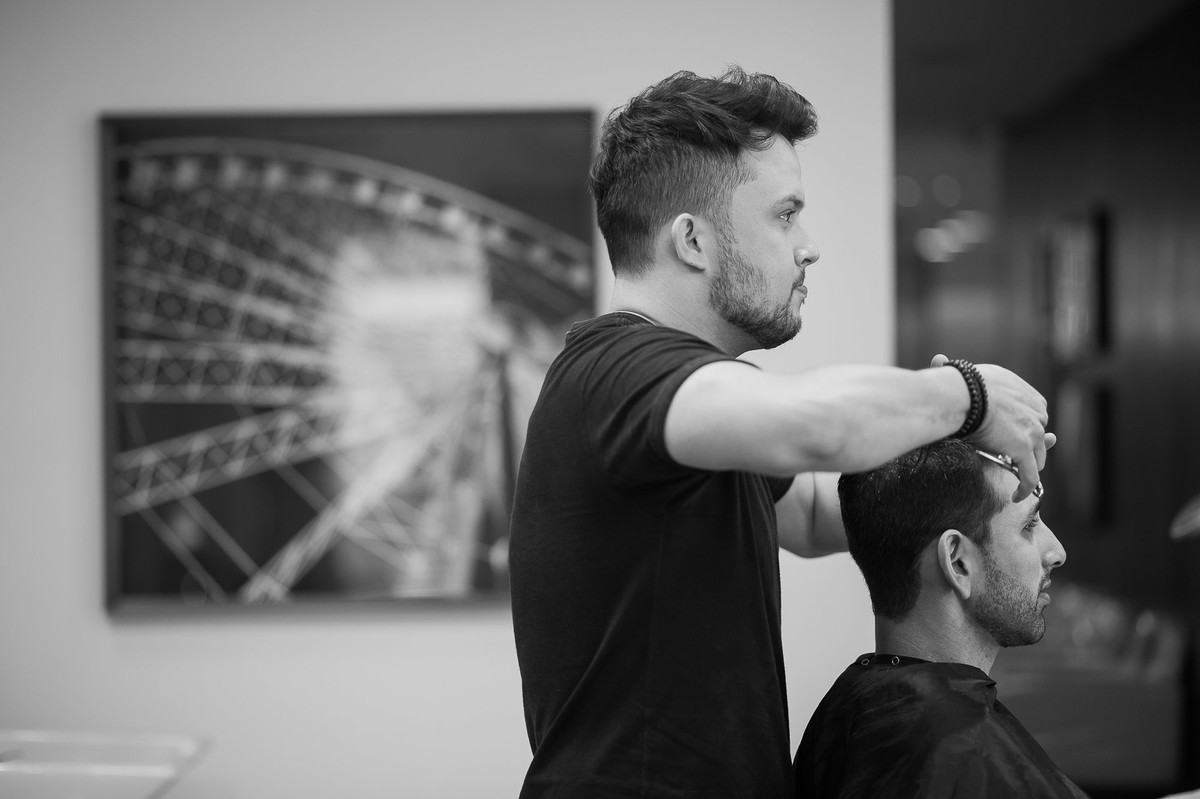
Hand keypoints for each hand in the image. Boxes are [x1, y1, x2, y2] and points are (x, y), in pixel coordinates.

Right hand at [932, 354, 1048, 501]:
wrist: (962, 394)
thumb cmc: (955, 384)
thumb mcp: (963, 374)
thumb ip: (956, 372)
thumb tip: (938, 361)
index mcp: (1023, 391)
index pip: (1032, 412)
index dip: (1023, 427)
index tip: (1012, 436)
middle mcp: (1034, 409)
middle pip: (1039, 435)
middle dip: (1029, 447)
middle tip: (1014, 458)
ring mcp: (1032, 430)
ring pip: (1037, 456)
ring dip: (1028, 467)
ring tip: (1018, 478)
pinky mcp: (1024, 449)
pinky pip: (1029, 475)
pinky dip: (1025, 487)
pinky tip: (1018, 496)